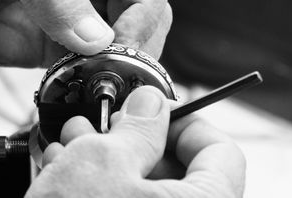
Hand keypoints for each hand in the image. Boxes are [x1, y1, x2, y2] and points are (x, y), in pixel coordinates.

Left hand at [0, 0, 172, 64]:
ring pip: (126, 45)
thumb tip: (98, 37)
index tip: (122, 40)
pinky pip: (93, 67)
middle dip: (137, 42)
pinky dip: (93, 80)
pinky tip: (76, 83)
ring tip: (93, 77)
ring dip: (117, 66)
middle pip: (147, 12)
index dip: (146, 8)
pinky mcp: (59, 47)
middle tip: (112, 66)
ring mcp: (77, 17)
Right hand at [27, 86, 245, 197]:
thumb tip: (151, 104)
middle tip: (106, 127)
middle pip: (181, 175)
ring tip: (77, 144)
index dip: (184, 122)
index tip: (154, 112)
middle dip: (137, 142)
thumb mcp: (102, 163)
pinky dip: (104, 195)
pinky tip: (69, 174)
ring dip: (113, 165)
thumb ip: (137, 126)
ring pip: (147, 197)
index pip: (222, 152)